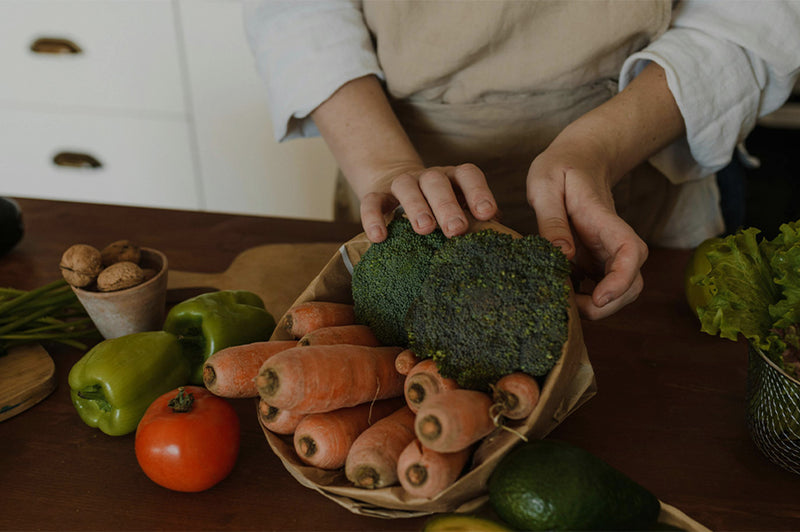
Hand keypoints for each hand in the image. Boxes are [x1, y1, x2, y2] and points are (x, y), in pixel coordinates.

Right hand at [358, 163, 497, 242]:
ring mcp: (402, 183)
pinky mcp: (377, 194)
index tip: (488, 214)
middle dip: (447, 205)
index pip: (468, 175)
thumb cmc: (440, 208)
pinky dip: (373, 217)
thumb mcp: (459, 209)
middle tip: (456, 230)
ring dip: (416, 207)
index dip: (479, 192)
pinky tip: (379, 238)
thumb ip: (476, 220)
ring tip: (424, 229)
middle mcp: (428, 177)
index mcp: (453, 178)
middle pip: (437, 181)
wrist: (397, 189)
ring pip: (406, 186)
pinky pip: (372, 201)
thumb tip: (499, 236)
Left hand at [527, 134, 647, 319]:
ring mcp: (606, 251)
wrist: (579, 157)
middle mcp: (612, 239)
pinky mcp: (595, 258)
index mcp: (604, 219)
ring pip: (620, 290)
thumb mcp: (545, 184)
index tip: (598, 298)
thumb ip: (552, 219)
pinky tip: (560, 293)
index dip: (621, 280)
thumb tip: (562, 255)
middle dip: (608, 306)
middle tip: (570, 308)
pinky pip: (599, 286)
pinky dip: (585, 299)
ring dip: (597, 306)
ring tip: (562, 302)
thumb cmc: (561, 167)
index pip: (630, 252)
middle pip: (632, 282)